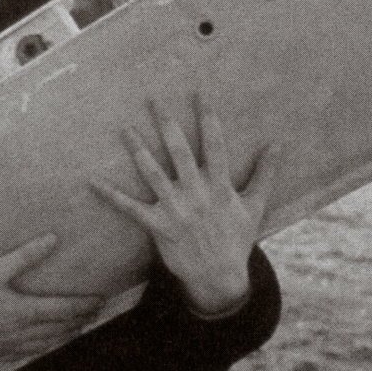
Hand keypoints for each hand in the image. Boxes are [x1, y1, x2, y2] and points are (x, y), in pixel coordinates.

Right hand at [0, 235, 104, 362]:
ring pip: (47, 344)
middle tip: (96, 312)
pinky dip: (43, 347)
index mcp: (25, 312)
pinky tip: (41, 344)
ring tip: (76, 328)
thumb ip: (24, 256)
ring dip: (65, 336)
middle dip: (81, 320)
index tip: (102, 299)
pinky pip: (29, 354)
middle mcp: (23, 334)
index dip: (86, 304)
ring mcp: (10, 348)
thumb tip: (52, 239)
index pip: (66, 309)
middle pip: (61, 329)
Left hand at [91, 96, 278, 315]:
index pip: (214, 144)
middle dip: (167, 124)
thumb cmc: (237, 238)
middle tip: (153, 100)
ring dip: (138, 150)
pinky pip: (130, 207)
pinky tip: (92, 181)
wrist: (219, 276)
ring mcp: (175, 209)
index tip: (200, 94)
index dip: (207, 118)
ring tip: (125, 129)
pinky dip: (110, 195)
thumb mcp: (256, 205)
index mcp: (220, 185)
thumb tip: (278, 144)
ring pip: (153, 173)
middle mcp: (196, 193)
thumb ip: (265, 173)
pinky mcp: (158, 225)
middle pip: (179, 151)